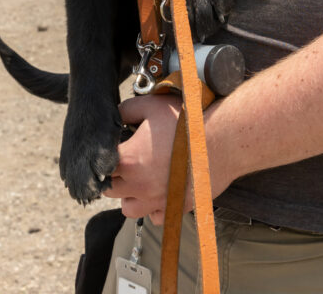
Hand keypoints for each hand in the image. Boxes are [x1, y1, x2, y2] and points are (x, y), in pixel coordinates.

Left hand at [109, 93, 183, 222]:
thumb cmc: (188, 123)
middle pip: (111, 189)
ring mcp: (156, 200)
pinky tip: (161, 190)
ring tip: (142, 178)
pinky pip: (154, 217)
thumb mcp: (152, 105)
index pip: (101, 165)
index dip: (106, 155)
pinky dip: (153, 207)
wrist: (221, 140)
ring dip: (130, 195)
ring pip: (128, 208)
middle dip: (115, 175)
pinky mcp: (175, 208)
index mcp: (129, 160)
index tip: (118, 147)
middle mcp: (138, 185)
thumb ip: (127, 109)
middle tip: (129, 160)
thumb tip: (117, 115)